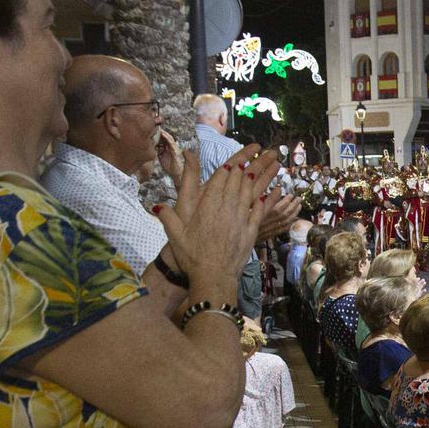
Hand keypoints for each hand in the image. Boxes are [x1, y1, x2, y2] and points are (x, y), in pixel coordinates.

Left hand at [156, 129, 185, 191]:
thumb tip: (151, 147)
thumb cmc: (169, 166)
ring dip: (164, 133)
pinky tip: (163, 134)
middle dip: (160, 132)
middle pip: (165, 137)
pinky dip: (167, 138)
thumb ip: (158, 152)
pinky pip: (171, 142)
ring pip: (169, 138)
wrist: (176, 173)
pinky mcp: (175, 150)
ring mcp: (174, 148)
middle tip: (154, 126)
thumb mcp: (161, 157)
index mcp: (167, 148)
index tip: (151, 130)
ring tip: (158, 128)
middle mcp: (171, 147)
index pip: (162, 139)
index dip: (157, 135)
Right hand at [156, 148, 277, 296]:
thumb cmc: (191, 257)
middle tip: (261, 150)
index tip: (237, 156)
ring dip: (262, 175)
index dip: (230, 166)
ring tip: (271, 162)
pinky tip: (272, 190)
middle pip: (239, 181)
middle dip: (250, 163)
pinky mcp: (250, 231)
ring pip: (252, 192)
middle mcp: (226, 209)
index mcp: (207, 206)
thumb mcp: (175, 234)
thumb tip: (156, 204)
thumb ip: (167, 216)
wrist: (213, 277)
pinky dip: (267, 199)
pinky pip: (260, 210)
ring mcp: (240, 219)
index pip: (220, 180)